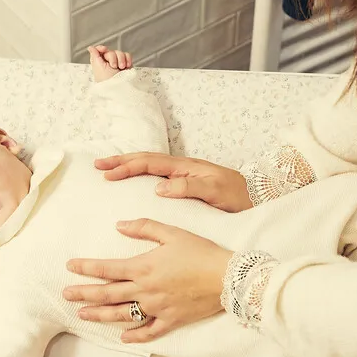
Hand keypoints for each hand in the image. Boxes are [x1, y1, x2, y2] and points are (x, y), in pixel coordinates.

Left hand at [65, 219, 231, 342]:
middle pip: (108, 293)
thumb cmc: (201, 251)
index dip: (86, 267)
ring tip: (82, 315)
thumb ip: (143, 227)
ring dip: (100, 315)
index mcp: (144, 266)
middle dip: (84, 294)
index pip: (107, 268)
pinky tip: (122, 337)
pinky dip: (135, 335)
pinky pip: (150, 331)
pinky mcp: (171, 319)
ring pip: (122, 314)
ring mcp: (157, 307)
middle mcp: (146, 289)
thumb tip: (118, 225)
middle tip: (65, 294)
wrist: (227, 276)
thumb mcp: (172, 232)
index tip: (70, 266)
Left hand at [88, 44, 132, 81]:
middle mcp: (108, 62)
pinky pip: (127, 55)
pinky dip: (128, 59)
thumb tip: (90, 47)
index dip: (102, 48)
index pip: (99, 50)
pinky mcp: (126, 64)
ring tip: (121, 68)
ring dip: (121, 59)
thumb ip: (94, 55)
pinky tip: (126, 66)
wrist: (120, 87)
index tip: (104, 49)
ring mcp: (118, 63)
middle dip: (113, 57)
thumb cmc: (107, 80)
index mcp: (99, 62)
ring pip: (120, 53)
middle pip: (111, 51)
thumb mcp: (98, 67)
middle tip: (114, 66)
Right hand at [94, 152, 252, 212]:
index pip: (150, 163)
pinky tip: (134, 182)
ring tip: (109, 170)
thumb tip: (158, 187)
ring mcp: (184, 175)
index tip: (108, 174)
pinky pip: (158, 176)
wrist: (258, 197)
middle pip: (145, 160)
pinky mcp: (187, 185)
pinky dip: (141, 175)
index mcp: (186, 167)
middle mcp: (182, 168)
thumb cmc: (239, 196)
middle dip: (121, 162)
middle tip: (98, 166)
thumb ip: (189, 187)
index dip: (127, 167)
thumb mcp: (215, 191)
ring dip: (128, 166)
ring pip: (150, 166)